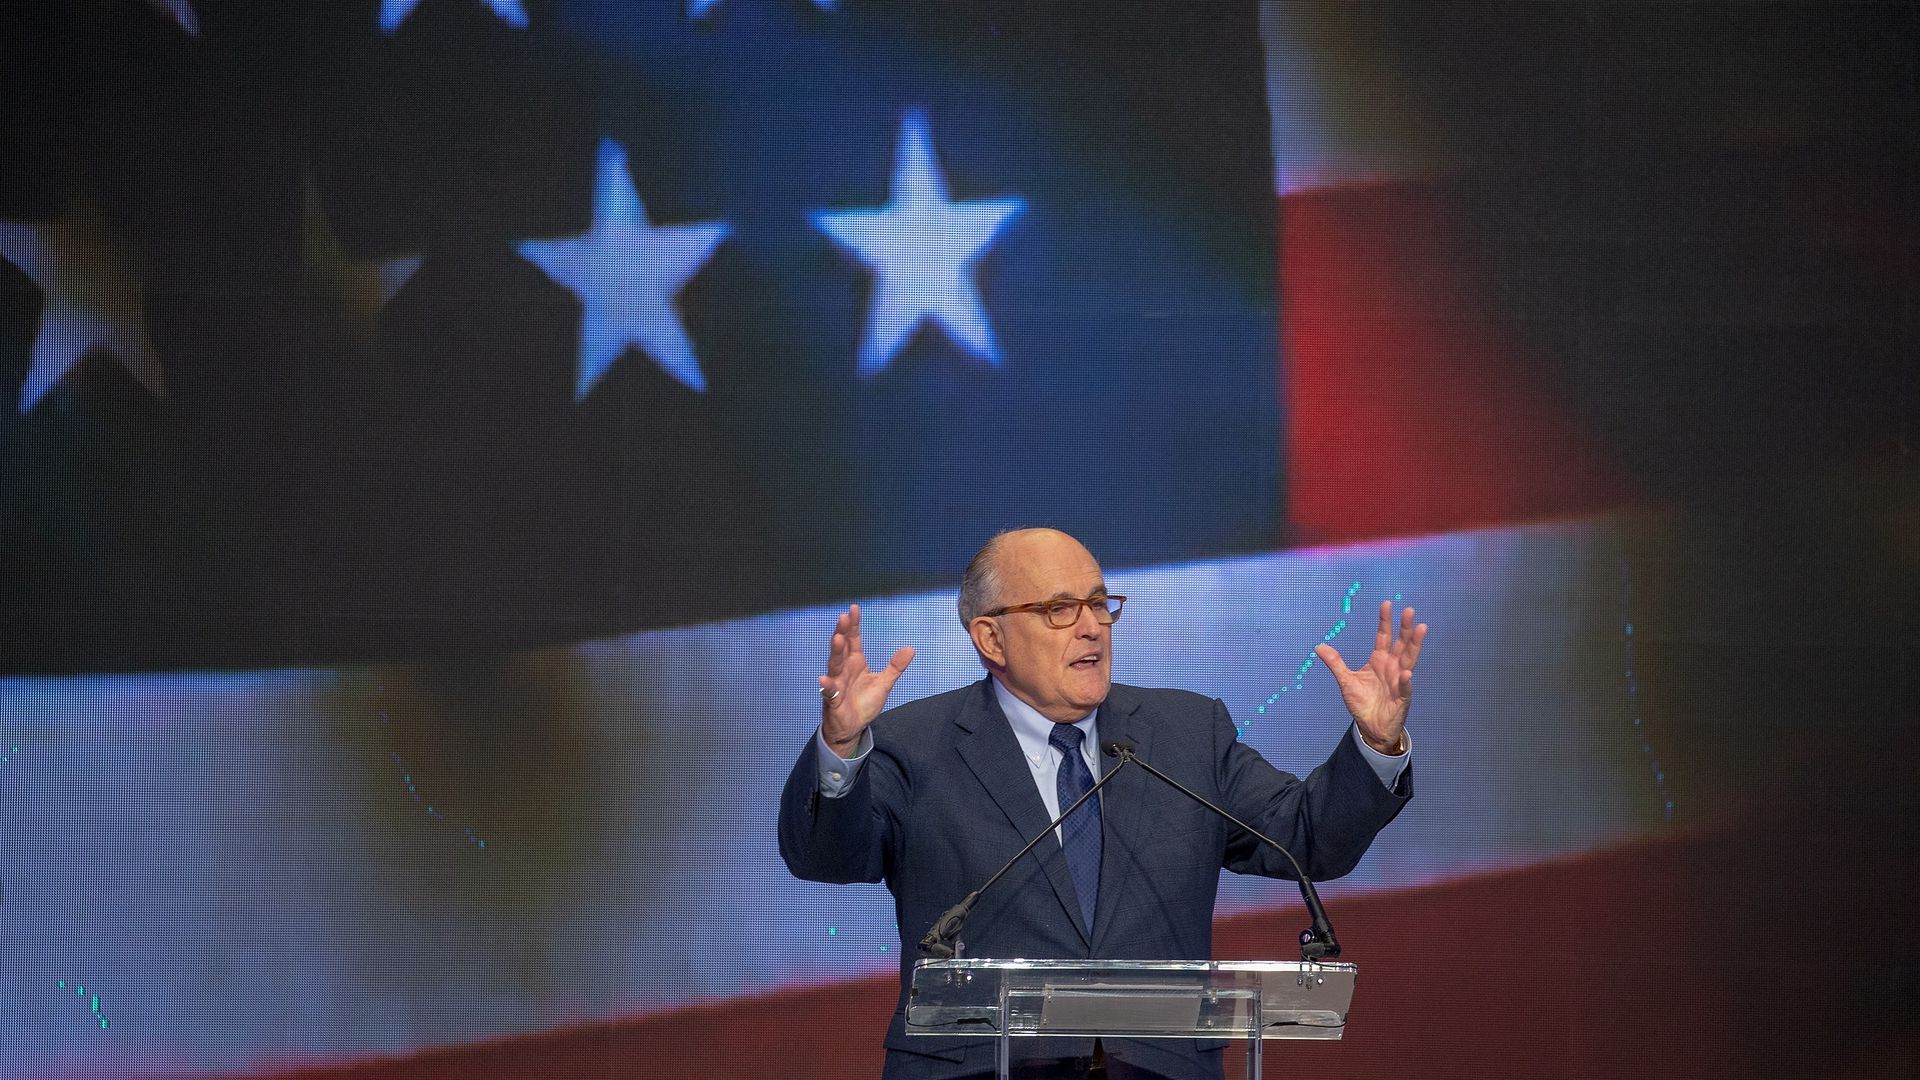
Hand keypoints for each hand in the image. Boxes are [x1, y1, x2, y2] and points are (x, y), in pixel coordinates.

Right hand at [818, 604, 915, 757]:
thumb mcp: (884, 684)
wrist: (853, 728)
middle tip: (843, 616)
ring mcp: (837, 684)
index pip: (854, 639)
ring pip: (834, 665)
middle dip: (842, 632)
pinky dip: (827, 686)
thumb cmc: (864, 703)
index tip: (853, 609)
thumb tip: (910, 648)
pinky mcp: (833, 701)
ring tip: (838, 639)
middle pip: (842, 648)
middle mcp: (844, 670)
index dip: (853, 625)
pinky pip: (829, 692)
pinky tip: (824, 679)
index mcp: (856, 663)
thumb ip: (895, 666)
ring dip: (835, 652)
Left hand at [1314, 601, 1425, 754]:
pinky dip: (1406, 681)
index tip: (1387, 604)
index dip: (1385, 621)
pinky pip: (1405, 688)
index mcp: (1379, 660)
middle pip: (1401, 644)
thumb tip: (1319, 646)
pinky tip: (1406, 673)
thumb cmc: (1362, 703)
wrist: (1370, 727)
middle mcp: (1392, 667)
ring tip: (1420, 629)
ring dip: (1414, 645)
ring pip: (1410, 660)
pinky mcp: (1402, 698)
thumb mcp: (1345, 681)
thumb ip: (1335, 663)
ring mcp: (1399, 681)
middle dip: (1405, 628)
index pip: (1384, 636)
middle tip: (1409, 610)